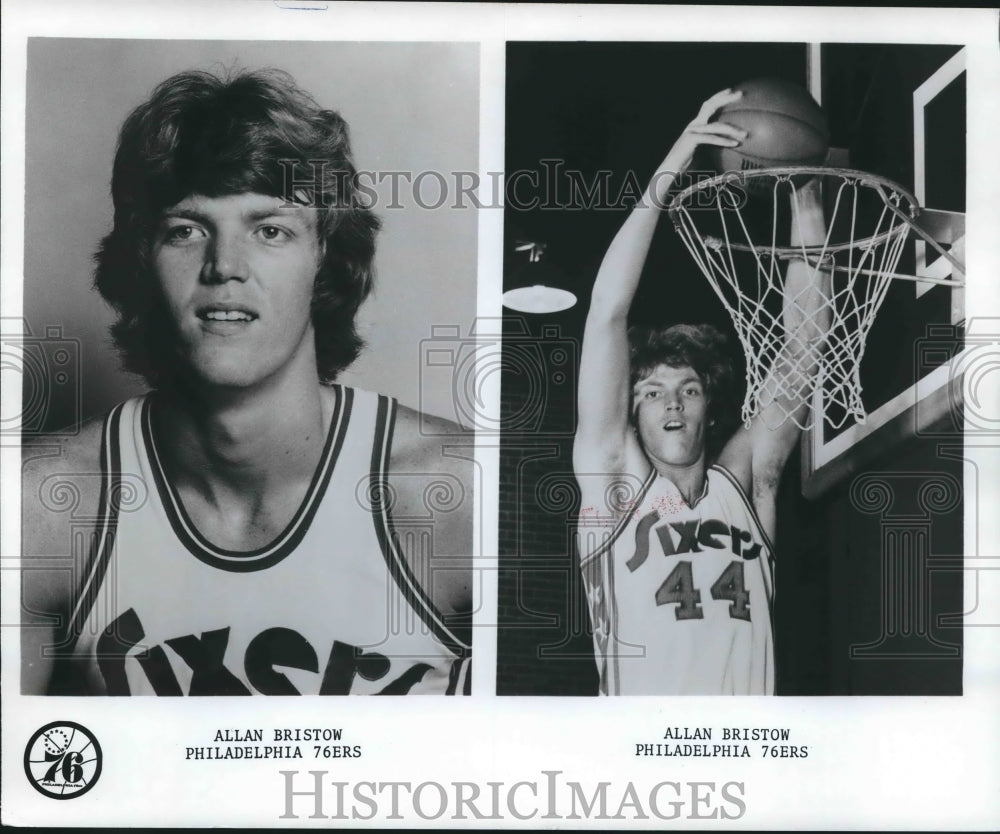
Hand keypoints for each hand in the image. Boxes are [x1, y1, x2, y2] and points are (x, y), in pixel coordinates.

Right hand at [651, 89, 746, 204]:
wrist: (670, 170)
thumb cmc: (686, 164)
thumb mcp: (702, 150)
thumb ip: (713, 144)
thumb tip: (732, 145)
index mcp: (696, 125)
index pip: (707, 106)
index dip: (719, 96)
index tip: (732, 91)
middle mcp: (693, 125)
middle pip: (710, 106)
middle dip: (725, 98)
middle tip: (740, 94)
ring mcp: (692, 131)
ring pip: (716, 125)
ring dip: (732, 129)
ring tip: (745, 134)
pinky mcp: (692, 140)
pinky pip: (712, 139)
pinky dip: (724, 141)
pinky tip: (735, 144)